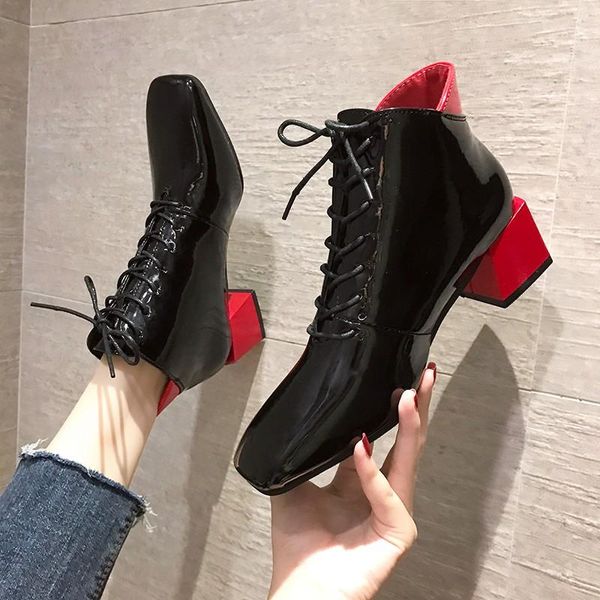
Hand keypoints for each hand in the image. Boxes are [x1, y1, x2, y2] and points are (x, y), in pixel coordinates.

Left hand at [268, 363, 435, 599]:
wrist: (300, 591)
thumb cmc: (298, 548)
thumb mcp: (294, 487)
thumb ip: (303, 455)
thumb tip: (304, 419)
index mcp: (359, 482)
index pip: (383, 438)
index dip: (391, 410)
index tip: (397, 381)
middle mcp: (380, 493)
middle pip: (405, 442)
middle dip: (416, 406)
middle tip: (424, 375)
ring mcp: (393, 511)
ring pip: (407, 461)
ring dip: (408, 427)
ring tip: (408, 396)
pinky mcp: (397, 532)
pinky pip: (386, 495)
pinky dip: (372, 472)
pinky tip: (361, 449)